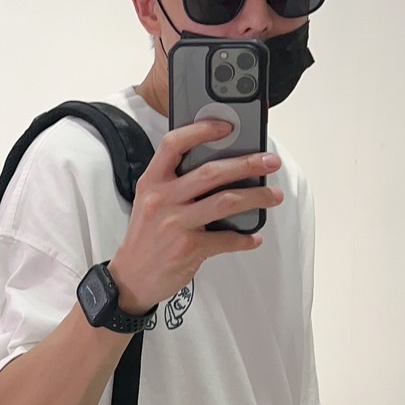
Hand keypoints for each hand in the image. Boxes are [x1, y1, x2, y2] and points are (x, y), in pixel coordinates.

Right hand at [107, 120, 283, 312]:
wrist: (131, 278)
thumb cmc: (146, 237)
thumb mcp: (150, 202)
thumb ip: (174, 183)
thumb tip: (219, 168)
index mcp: (152, 182)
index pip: (173, 145)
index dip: (201, 130)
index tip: (227, 126)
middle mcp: (162, 199)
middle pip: (210, 172)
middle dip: (246, 164)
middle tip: (270, 162)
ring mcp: (175, 224)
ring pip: (225, 202)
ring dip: (256, 197)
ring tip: (273, 196)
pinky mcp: (188, 248)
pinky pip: (226, 238)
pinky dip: (245, 238)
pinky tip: (253, 237)